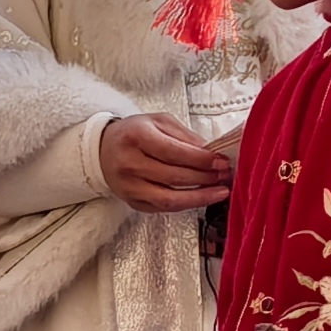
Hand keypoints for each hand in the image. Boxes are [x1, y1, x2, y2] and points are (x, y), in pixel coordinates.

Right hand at [100, 115, 234, 213]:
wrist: (104, 150)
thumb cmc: (135, 133)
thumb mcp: (159, 122)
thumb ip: (185, 136)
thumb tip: (212, 152)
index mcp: (136, 137)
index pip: (174, 152)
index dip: (201, 159)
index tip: (222, 161)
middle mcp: (129, 163)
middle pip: (174, 176)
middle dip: (205, 177)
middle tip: (226, 175)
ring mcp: (129, 186)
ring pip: (170, 199)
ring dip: (200, 197)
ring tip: (220, 191)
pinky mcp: (132, 202)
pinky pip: (164, 208)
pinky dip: (186, 204)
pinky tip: (202, 198)